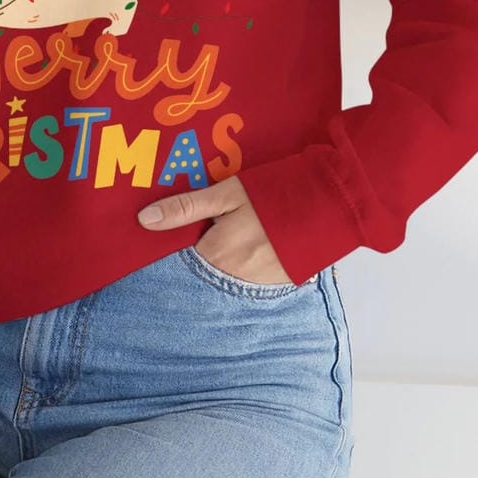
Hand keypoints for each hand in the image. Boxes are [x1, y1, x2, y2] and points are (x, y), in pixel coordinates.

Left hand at [136, 176, 293, 284]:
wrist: (332, 202)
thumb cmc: (276, 193)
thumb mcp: (227, 193)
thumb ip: (186, 208)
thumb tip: (144, 220)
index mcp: (218, 255)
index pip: (181, 258)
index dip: (177, 242)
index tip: (177, 230)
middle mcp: (235, 277)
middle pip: (204, 267)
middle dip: (202, 249)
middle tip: (214, 224)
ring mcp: (260, 283)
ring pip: (228, 273)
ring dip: (227, 256)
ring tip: (239, 230)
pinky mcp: (281, 282)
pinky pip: (252, 276)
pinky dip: (248, 261)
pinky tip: (257, 240)